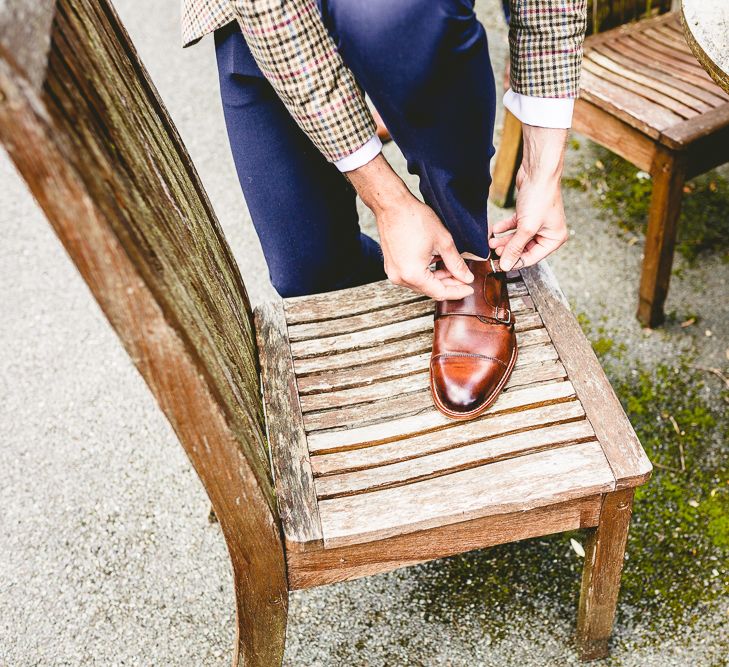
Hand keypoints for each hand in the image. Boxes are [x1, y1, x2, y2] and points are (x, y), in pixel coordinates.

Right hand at [347, 154, 473, 299]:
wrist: (392, 205)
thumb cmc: (414, 219)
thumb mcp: (443, 242)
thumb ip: (456, 264)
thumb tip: (467, 278)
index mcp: (413, 274)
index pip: (440, 292)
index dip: (457, 292)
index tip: (469, 289)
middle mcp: (400, 278)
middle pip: (430, 289)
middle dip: (449, 285)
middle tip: (464, 278)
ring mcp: (394, 272)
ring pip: (421, 283)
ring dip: (438, 279)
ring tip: (453, 269)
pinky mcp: (392, 266)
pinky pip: (412, 275)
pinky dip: (426, 272)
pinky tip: (438, 263)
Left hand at [489, 125, 569, 270]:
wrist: (537, 172)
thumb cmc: (540, 197)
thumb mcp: (526, 228)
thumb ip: (515, 248)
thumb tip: (506, 265)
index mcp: (554, 239)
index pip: (532, 258)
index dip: (515, 261)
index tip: (499, 264)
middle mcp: (547, 232)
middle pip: (523, 248)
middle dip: (508, 249)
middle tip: (494, 251)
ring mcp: (537, 223)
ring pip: (517, 237)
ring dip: (504, 240)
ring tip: (491, 241)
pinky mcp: (528, 214)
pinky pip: (514, 226)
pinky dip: (504, 228)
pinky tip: (495, 230)